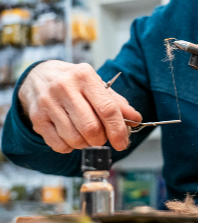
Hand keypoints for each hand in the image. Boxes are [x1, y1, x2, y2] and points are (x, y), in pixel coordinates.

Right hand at [19, 61, 141, 153]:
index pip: (107, 109)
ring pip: (75, 139)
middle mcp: (65, 87)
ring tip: (85, 133)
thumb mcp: (96, 85)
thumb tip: (135, 119)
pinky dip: (69, 146)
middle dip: (101, 139)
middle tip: (101, 136)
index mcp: (85, 76)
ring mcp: (48, 103)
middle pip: (91, 128)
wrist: (38, 76)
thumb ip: (117, 103)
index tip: (122, 143)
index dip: (118, 130)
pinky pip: (59, 145)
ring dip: (85, 144)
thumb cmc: (74, 82)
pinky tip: (70, 134)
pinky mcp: (37, 118)